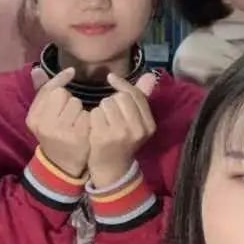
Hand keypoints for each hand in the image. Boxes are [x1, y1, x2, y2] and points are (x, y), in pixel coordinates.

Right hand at [26, 68, 89, 177]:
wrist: (61, 165)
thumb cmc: (54, 134)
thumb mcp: (43, 116)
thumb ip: (42, 92)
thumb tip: (37, 69)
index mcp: (33, 117)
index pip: (48, 89)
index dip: (60, 79)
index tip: (72, 72)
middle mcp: (44, 124)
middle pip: (62, 94)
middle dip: (69, 100)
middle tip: (69, 113)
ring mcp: (60, 131)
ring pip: (76, 103)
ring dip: (80, 110)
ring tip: (76, 122)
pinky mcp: (77, 137)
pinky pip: (87, 115)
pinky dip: (88, 120)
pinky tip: (84, 129)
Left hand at [87, 73, 156, 187]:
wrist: (112, 169)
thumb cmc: (123, 141)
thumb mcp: (137, 122)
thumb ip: (142, 98)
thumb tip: (151, 75)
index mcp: (148, 125)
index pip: (135, 95)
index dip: (122, 84)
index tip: (111, 78)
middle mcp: (137, 129)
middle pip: (120, 97)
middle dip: (111, 101)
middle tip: (109, 114)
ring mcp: (120, 134)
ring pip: (106, 103)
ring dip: (100, 109)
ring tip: (102, 122)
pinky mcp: (103, 137)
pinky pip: (94, 114)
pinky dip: (91, 118)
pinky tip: (94, 128)